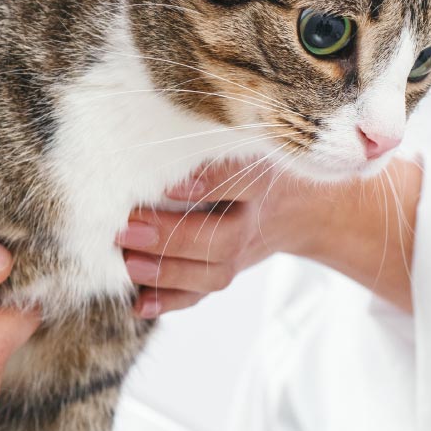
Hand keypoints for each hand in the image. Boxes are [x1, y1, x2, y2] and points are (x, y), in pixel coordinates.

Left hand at [119, 158, 422, 316]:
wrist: (303, 209)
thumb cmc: (258, 164)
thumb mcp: (249, 144)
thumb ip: (215, 142)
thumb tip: (161, 124)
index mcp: (262, 180)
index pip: (241, 182)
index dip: (207, 186)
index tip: (169, 185)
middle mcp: (254, 220)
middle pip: (220, 239)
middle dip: (171, 238)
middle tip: (126, 228)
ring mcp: (243, 253)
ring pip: (211, 273)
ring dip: (166, 273)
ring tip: (127, 264)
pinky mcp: (227, 272)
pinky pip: (202, 295)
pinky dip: (170, 302)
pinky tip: (138, 306)